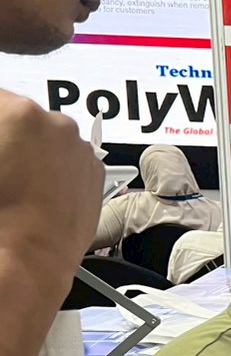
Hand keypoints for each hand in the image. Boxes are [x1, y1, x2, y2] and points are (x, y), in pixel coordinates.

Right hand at [0, 90, 104, 284]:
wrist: (31, 256)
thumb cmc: (2, 215)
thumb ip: (0, 134)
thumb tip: (3, 139)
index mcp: (21, 114)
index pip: (0, 98)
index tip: (0, 139)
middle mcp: (58, 125)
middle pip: (21, 115)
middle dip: (8, 132)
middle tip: (4, 159)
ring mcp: (81, 148)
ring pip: (47, 136)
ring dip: (31, 147)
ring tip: (16, 178)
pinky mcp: (95, 171)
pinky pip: (69, 157)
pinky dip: (54, 166)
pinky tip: (38, 188)